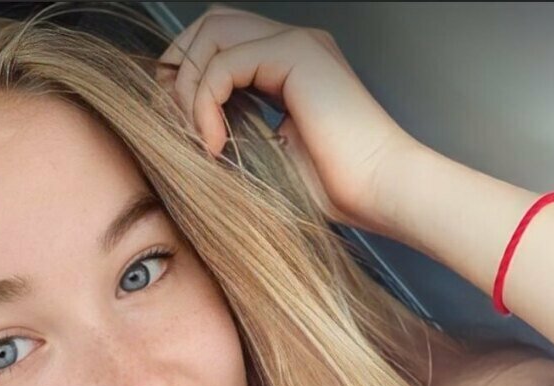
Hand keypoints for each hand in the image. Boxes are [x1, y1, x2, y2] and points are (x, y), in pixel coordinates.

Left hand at [156, 4, 420, 233]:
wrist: (381, 191)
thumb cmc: (335, 190)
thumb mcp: (266, 158)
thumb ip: (232, 134)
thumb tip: (184, 137)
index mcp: (288, 67)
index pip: (218, 44)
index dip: (186, 77)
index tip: (175, 127)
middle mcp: (293, 45)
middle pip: (209, 26)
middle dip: (178, 69)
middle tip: (172, 124)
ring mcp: (296, 44)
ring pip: (211, 35)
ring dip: (189, 88)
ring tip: (197, 139)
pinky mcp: (296, 54)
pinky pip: (224, 63)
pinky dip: (205, 103)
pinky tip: (214, 143)